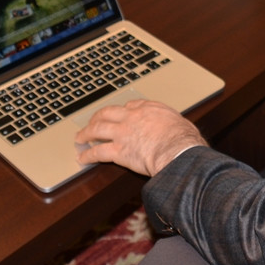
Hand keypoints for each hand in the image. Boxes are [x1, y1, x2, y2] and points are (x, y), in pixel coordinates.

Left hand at [74, 99, 206, 176]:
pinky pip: (98, 152)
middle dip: (97, 117)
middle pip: (108, 113)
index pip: (129, 106)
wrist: (178, 150)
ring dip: (86, 133)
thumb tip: (180, 132)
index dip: (121, 111)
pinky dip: (88, 155)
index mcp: (148, 109)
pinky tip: (82, 158)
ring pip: (98, 130)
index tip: (118, 114)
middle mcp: (132, 117)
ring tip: (80, 137)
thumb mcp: (181, 123)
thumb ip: (173, 125)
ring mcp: (123, 133)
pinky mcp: (118, 151)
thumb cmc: (185, 139)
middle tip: (92, 121)